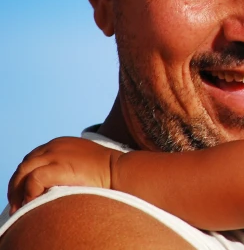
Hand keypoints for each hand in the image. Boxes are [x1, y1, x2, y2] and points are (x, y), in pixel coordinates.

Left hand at [7, 137, 121, 213]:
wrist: (119, 170)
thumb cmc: (105, 170)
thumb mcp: (82, 161)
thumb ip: (66, 165)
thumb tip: (53, 183)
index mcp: (59, 143)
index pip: (32, 158)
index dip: (24, 177)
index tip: (25, 192)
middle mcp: (53, 146)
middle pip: (24, 165)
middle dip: (17, 185)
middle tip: (18, 203)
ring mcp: (54, 155)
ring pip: (23, 172)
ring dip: (18, 191)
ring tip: (22, 207)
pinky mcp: (57, 166)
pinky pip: (32, 180)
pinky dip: (28, 192)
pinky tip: (33, 203)